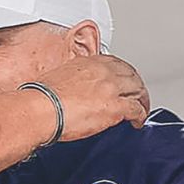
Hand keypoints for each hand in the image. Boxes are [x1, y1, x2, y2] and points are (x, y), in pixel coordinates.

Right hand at [34, 55, 150, 137]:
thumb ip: (71, 80)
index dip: (123, 74)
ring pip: (138, 90)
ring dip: (142, 100)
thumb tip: (71, 90)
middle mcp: (103, 72)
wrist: (41, 109)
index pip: (115, 64)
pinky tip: (138, 121)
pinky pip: (137, 109)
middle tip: (137, 95)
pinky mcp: (115, 107)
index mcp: (89, 62)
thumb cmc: (42, 97)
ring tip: (141, 109)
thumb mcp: (58, 78)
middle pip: (131, 75)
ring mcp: (111, 89)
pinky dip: (141, 116)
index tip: (123, 81)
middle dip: (136, 86)